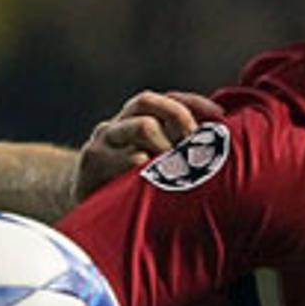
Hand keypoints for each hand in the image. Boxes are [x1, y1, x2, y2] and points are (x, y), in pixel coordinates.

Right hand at [77, 91, 223, 197]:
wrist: (83, 206)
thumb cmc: (127, 187)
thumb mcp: (151, 167)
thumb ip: (175, 154)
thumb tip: (221, 150)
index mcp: (133, 121)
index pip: (166, 99)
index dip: (194, 103)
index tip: (220, 116)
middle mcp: (117, 124)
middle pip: (148, 101)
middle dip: (178, 117)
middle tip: (195, 144)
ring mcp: (102, 140)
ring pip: (143, 125)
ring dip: (168, 144)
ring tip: (177, 166)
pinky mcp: (92, 161)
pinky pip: (126, 157)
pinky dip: (147, 165)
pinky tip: (155, 181)